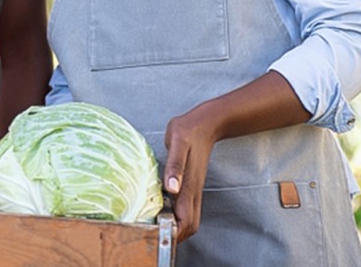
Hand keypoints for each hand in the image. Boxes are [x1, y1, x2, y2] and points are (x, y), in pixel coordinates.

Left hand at [161, 105, 220, 241]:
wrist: (205, 124)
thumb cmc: (188, 131)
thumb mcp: (177, 142)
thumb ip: (174, 165)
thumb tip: (171, 189)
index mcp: (189, 185)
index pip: (185, 221)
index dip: (174, 233)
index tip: (159, 234)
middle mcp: (193, 191)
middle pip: (189, 226)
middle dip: (175, 236)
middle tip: (156, 235)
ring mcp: (194, 189)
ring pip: (190, 219)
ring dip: (176, 228)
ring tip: (157, 228)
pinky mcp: (192, 185)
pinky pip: (187, 208)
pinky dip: (176, 217)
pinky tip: (163, 212)